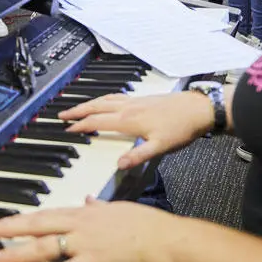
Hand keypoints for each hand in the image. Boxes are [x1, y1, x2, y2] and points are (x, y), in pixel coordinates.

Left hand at [0, 198, 182, 261]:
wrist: (162, 240)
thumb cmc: (145, 225)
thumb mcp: (117, 208)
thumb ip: (98, 206)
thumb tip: (87, 199)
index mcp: (83, 213)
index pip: (44, 214)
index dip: (20, 218)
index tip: (1, 221)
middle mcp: (79, 227)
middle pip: (36, 227)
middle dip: (8, 229)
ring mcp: (84, 245)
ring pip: (44, 248)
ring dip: (17, 253)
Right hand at [59, 91, 213, 168]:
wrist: (198, 109)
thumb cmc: (181, 128)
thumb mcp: (160, 147)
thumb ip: (138, 155)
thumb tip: (119, 164)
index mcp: (129, 120)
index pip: (97, 122)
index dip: (81, 126)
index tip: (68, 129)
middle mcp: (129, 107)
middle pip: (96, 106)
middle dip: (78, 110)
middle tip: (62, 113)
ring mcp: (135, 101)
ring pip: (105, 99)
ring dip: (88, 102)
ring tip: (77, 107)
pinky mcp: (142, 98)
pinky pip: (115, 96)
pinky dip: (103, 99)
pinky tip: (106, 101)